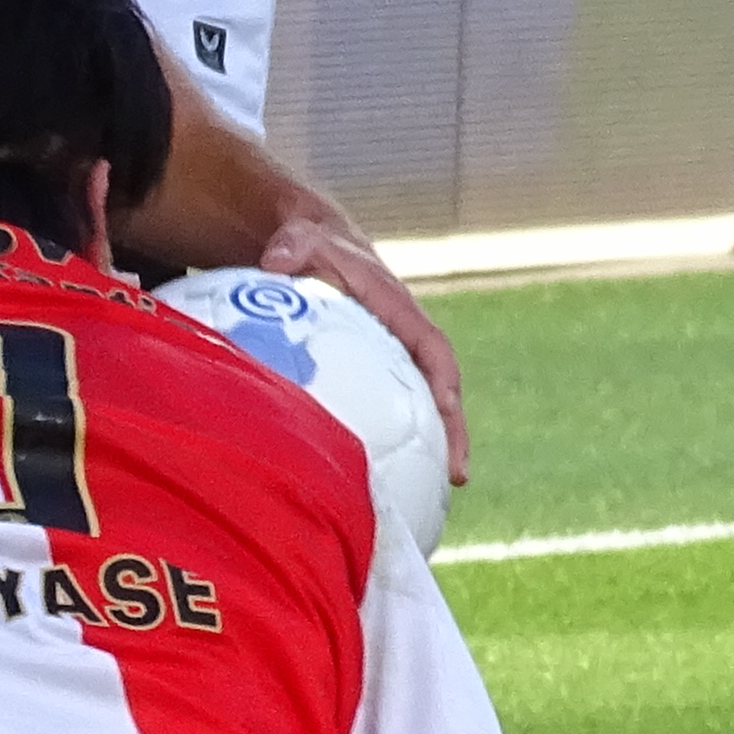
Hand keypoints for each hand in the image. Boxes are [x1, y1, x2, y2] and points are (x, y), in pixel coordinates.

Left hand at [257, 197, 464, 481]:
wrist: (312, 246)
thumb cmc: (310, 244)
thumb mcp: (302, 238)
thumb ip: (293, 246)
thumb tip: (275, 261)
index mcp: (397, 308)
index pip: (430, 346)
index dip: (442, 376)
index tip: (447, 406)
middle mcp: (404, 338)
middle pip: (439, 388)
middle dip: (453, 430)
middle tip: (458, 474)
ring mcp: (392, 360)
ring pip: (420, 408)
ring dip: (432, 449)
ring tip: (436, 495)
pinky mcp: (374, 376)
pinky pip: (391, 412)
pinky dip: (396, 446)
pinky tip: (384, 486)